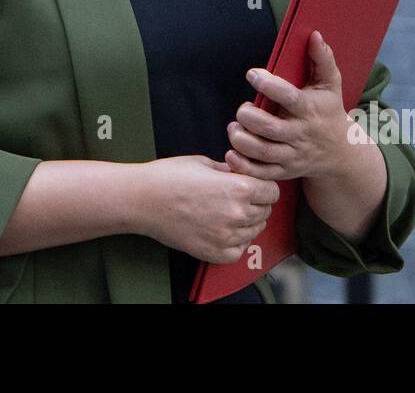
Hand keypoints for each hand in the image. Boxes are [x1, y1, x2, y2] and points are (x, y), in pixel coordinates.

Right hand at [134, 154, 279, 264]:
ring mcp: (226, 236)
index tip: (254, 185)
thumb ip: (229, 170)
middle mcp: (237, 214)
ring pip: (255, 231)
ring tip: (228, 212)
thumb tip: (240, 174)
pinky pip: (239, 250)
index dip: (264, 186)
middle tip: (239, 198)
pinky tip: (224, 230)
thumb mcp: (204, 163)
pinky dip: (236, 242)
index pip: (272, 192)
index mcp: (238, 188)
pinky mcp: (213, 252)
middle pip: (265, 211)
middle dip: (257, 203)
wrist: (142, 200)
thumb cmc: (168, 177)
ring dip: (248, 222)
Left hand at [224, 30, 358, 181]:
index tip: (252, 74)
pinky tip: (232, 152)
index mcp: (309, 109)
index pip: (289, 97)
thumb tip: (313, 35)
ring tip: (234, 127)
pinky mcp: (284, 170)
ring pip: (262, 152)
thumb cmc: (329, 111)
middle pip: (270, 128)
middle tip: (243, 108)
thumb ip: (322, 58)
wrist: (341, 153)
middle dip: (249, 117)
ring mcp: (292, 155)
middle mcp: (300, 133)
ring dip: (242, 140)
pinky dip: (243, 166)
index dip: (268, 84)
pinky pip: (260, 172)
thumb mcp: (330, 83)